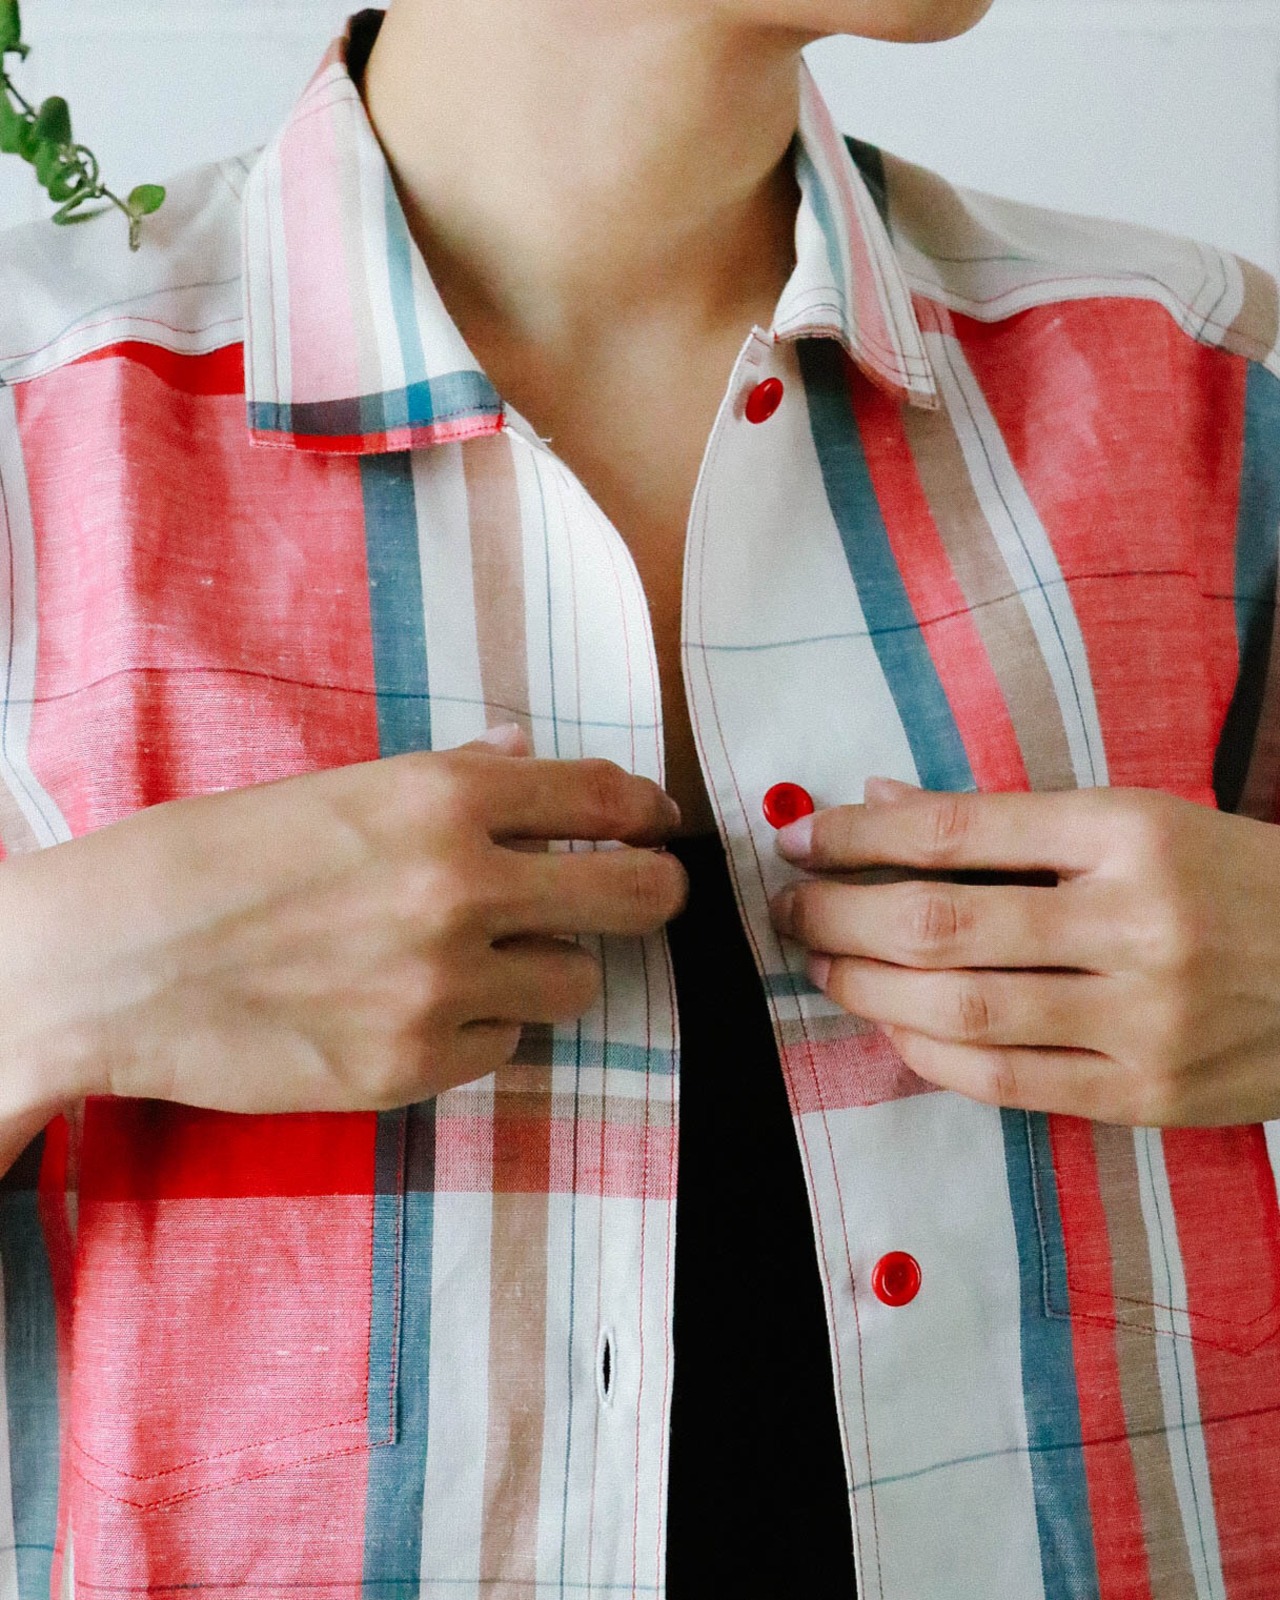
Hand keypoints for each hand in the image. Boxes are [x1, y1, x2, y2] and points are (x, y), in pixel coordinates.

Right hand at [0, 727, 685, 1118]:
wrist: (121, 959)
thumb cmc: (223, 857)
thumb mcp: (340, 790)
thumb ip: (454, 775)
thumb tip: (527, 754)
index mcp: (446, 799)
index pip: (606, 796)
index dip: (649, 810)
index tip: (658, 823)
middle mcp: (464, 888)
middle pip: (638, 898)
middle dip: (654, 892)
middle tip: (645, 894)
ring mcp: (446, 985)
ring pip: (579, 980)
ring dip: (551, 964)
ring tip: (489, 956)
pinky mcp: (417, 1065)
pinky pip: (505, 1042)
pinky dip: (483, 1024)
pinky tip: (421, 1006)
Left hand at [769, 780, 1279, 1125]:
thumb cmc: (1232, 882)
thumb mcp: (1140, 820)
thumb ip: (1010, 820)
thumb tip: (879, 801)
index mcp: (1132, 832)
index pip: (960, 828)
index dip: (862, 836)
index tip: (804, 840)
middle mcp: (1138, 922)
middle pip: (944, 921)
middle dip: (842, 912)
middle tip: (789, 907)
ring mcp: (1146, 1019)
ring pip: (964, 1007)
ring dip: (869, 985)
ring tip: (823, 963)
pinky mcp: (1150, 1095)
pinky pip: (1007, 1082)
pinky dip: (930, 1054)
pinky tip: (889, 1026)